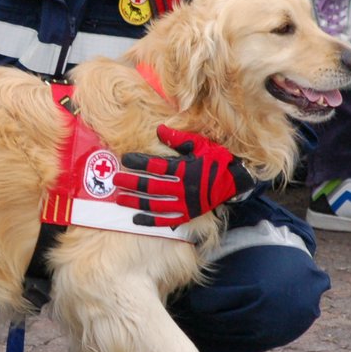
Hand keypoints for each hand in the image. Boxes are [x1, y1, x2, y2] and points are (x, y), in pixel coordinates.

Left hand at [114, 124, 256, 226]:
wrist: (235, 179)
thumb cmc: (216, 159)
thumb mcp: (200, 144)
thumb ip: (178, 139)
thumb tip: (159, 130)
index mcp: (184, 168)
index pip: (156, 165)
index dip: (139, 162)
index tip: (125, 158)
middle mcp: (182, 187)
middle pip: (151, 186)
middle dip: (131, 182)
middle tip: (115, 180)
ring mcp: (184, 203)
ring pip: (155, 204)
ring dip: (136, 202)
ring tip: (120, 199)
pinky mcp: (188, 214)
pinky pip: (166, 220)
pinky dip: (150, 221)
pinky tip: (136, 220)